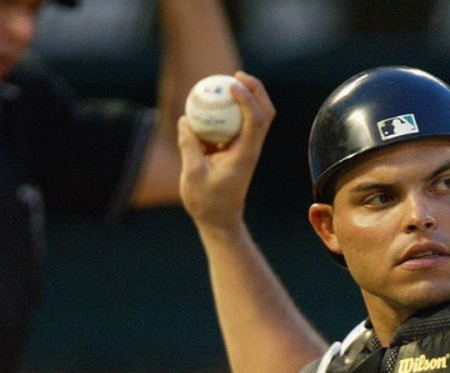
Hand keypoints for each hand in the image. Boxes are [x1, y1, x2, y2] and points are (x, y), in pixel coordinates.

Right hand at [177, 71, 274, 231]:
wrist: (218, 220)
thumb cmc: (207, 201)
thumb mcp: (192, 174)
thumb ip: (188, 145)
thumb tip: (185, 120)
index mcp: (245, 154)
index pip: (255, 120)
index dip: (247, 98)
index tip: (231, 83)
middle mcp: (250, 148)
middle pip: (264, 113)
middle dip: (255, 90)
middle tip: (235, 75)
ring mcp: (246, 148)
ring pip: (254, 117)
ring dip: (245, 97)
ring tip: (224, 81)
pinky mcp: (236, 150)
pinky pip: (235, 124)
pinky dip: (228, 111)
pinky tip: (211, 102)